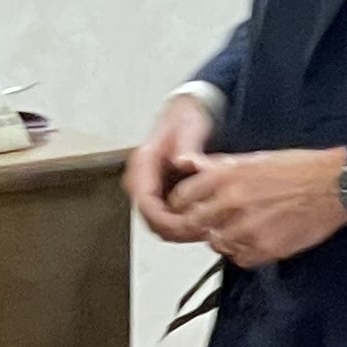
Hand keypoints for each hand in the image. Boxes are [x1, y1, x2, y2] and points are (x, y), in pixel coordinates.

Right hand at [126, 92, 218, 244]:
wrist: (186, 113)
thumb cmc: (186, 118)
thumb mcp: (190, 126)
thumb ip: (187, 146)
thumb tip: (184, 162)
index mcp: (143, 162)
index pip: (145, 202)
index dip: (165, 220)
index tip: (187, 226)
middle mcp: (141, 177)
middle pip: (150, 219)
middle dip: (176, 231)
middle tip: (202, 232)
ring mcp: (149, 188)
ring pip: (158, 224)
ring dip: (181, 232)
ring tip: (206, 229)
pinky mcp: (159, 194)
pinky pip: (166, 219)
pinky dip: (183, 225)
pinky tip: (202, 223)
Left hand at [174, 145, 346, 267]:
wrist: (335, 185)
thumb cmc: (298, 169)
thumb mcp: (253, 158)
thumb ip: (217, 166)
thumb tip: (189, 166)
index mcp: (226, 175)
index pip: (180, 198)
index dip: (182, 205)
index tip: (188, 207)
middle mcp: (232, 201)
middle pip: (193, 224)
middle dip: (199, 223)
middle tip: (211, 222)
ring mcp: (247, 228)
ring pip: (215, 243)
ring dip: (223, 238)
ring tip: (242, 227)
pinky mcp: (265, 248)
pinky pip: (239, 258)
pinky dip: (243, 252)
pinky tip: (257, 238)